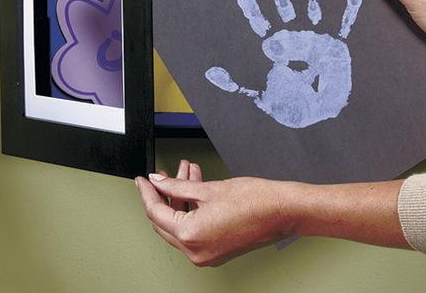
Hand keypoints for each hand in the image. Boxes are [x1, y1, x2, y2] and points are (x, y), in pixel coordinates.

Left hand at [136, 161, 408, 263]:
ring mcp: (206, 253)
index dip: (147, 192)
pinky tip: (194, 185)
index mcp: (191, 235)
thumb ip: (179, 184)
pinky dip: (190, 208)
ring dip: (179, 197)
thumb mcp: (209, 187)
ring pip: (179, 223)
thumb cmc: (255, 199)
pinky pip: (193, 229)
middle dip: (162, 195)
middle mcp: (196, 251)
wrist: (283, 211)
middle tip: (161, 174)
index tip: (142, 179)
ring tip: (185, 172)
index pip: (156, 212)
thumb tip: (160, 180)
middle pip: (164, 221)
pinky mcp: (216, 250)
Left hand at [205, 0, 363, 127]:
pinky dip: (349, 7)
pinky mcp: (338, 44)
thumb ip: (236, 83)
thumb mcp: (259, 96)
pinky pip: (345, 22)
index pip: (258, 17)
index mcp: (274, 44)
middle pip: (283, 3)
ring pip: (311, 5)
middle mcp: (295, 35)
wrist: (319, 115)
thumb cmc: (289, 103)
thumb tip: (210, 72)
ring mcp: (316, 36)